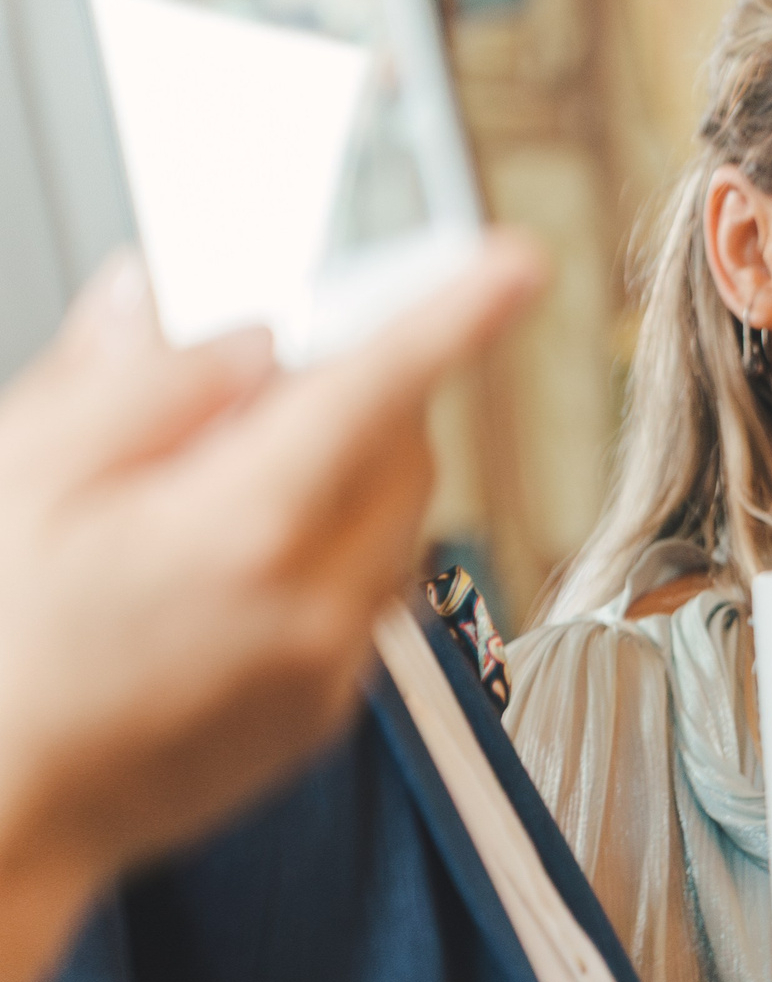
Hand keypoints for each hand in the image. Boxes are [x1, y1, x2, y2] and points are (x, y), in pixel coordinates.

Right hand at [0, 239, 541, 981]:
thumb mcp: (22, 477)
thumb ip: (134, 386)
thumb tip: (211, 320)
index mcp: (244, 532)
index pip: (378, 391)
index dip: (451, 314)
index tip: (512, 264)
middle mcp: (313, 609)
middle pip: (405, 455)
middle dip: (362, 393)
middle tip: (260, 378)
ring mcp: (327, 672)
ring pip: (393, 528)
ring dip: (346, 473)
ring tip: (215, 479)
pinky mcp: (322, 717)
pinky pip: (362, 601)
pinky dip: (325, 552)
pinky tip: (222, 563)